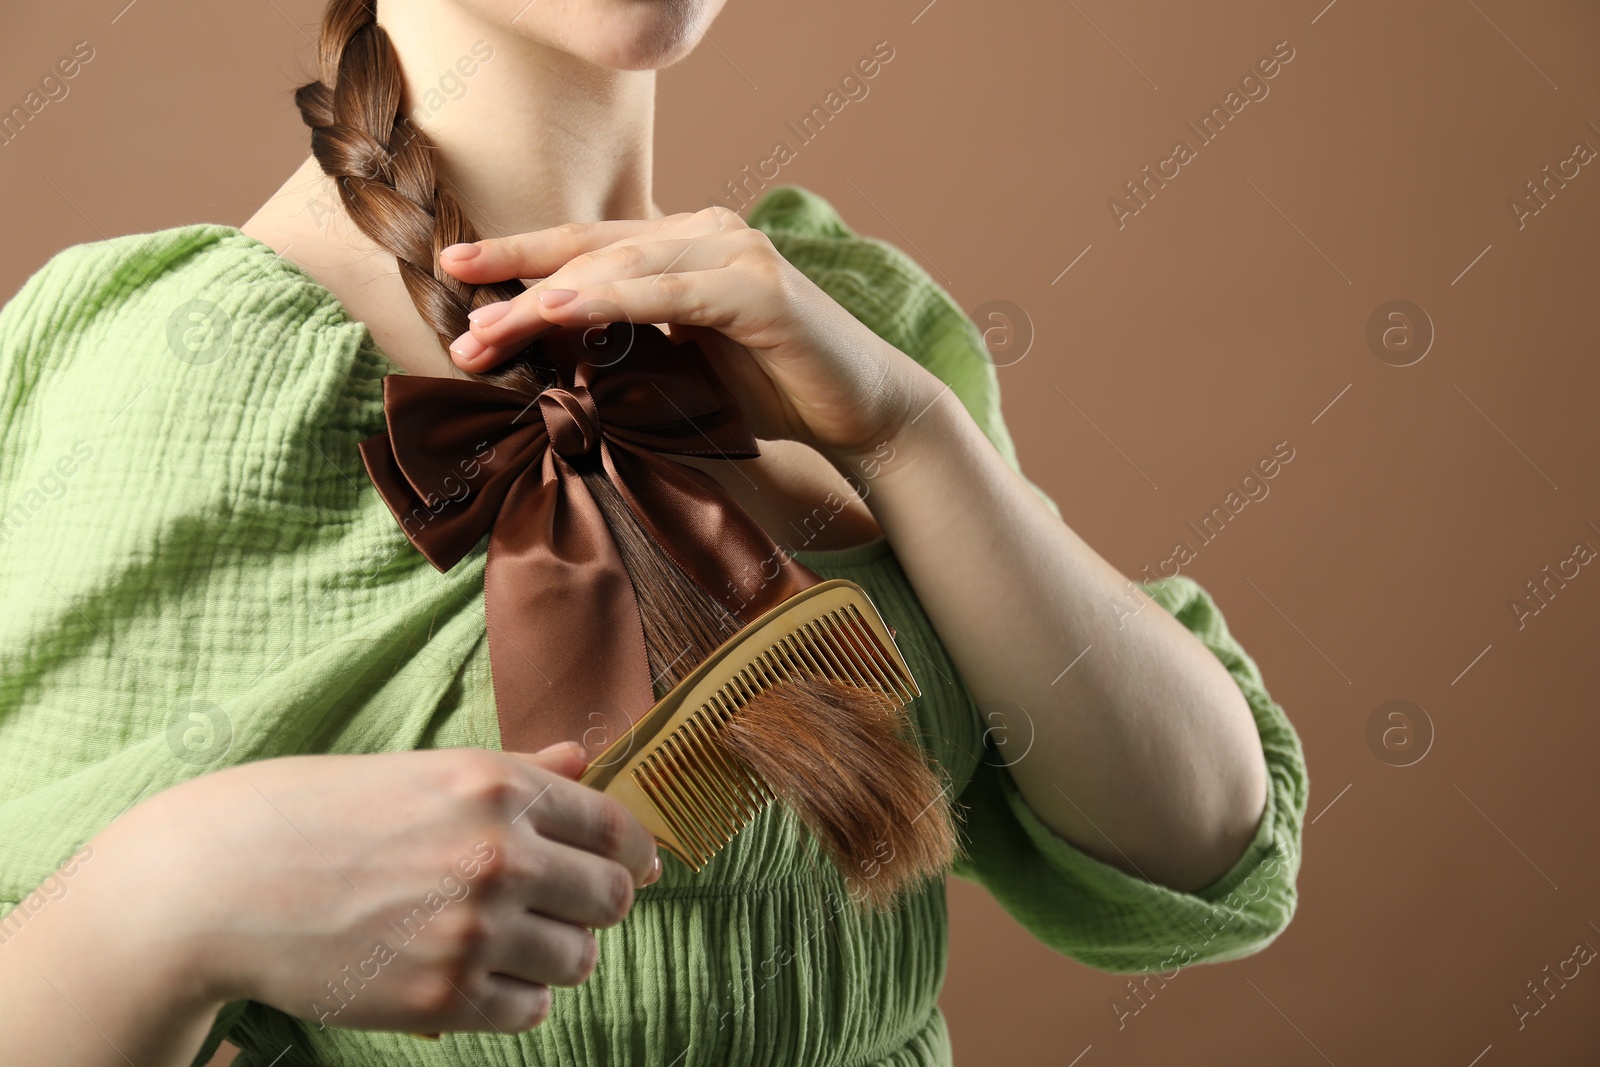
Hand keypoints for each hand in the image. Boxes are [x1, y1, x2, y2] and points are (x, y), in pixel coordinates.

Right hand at [98, 744, 660, 1035]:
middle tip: (562, 908)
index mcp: (497, 786)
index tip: (634, 867)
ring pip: (579, 960)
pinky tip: (479, 976)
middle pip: (610, 897)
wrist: (222, 881)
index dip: (632, 852)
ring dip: (558, 955)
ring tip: (511, 942)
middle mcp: (499, 854)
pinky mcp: (443, 997)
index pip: (613, 826)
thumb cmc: (322, 813)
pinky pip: (529, 1010)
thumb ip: (520, 771)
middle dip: (595, 905)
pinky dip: (517, 999)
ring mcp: (474, 930)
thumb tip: (589, 759)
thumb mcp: (425, 772)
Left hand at [438, 206, 940, 463]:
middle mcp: (707, 232)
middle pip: (594, 251)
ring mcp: (736, 252)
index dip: (519, 257)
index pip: (588, 246)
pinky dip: (614, 300)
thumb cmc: (775, 393)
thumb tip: (551, 366)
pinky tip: (563, 311)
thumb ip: (629, 349)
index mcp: (684, 246)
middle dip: (519, 288)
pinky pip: (672, 292)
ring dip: (550, 297)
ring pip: (623, 265)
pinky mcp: (761, 287)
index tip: (454, 274)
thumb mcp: (684, 368)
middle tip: (461, 331)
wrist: (866, 412)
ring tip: (493, 327)